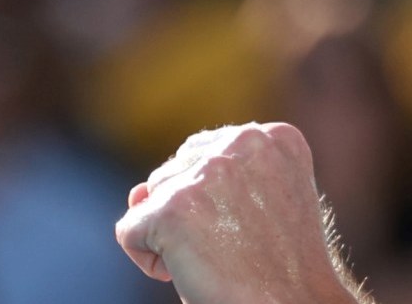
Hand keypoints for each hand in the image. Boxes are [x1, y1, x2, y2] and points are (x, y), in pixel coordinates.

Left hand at [116, 122, 364, 303]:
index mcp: (275, 138)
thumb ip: (202, 181)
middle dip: (191, 214)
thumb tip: (136, 193)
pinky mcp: (172, 210)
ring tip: (219, 259)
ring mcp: (205, 174)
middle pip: (177, 170)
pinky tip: (191, 273)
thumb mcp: (262, 206)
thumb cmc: (282, 269)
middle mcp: (242, 143)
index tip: (250, 229)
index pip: (207, 152)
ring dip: (173, 235)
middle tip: (235, 248)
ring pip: (152, 199)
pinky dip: (149, 260)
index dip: (217, 201)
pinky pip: (129, 231)